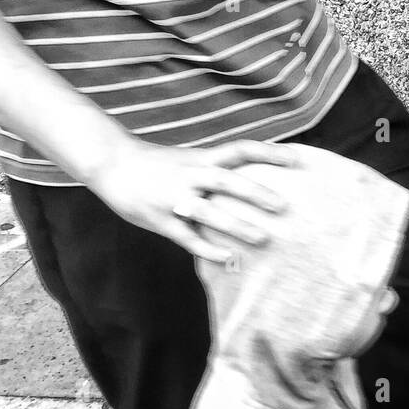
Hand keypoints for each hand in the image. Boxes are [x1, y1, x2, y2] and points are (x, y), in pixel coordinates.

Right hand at [83, 138, 299, 261]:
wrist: (111, 162)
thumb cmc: (158, 164)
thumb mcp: (189, 159)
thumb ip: (215, 169)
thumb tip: (252, 178)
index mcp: (201, 158)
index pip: (240, 150)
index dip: (269, 153)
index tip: (297, 160)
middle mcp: (190, 175)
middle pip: (227, 180)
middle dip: (255, 193)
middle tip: (284, 206)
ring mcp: (174, 198)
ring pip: (209, 211)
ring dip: (236, 225)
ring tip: (263, 239)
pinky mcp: (160, 219)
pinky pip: (187, 237)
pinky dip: (208, 248)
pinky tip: (228, 258)